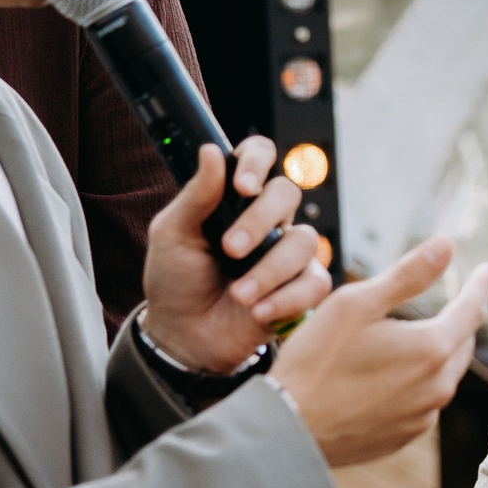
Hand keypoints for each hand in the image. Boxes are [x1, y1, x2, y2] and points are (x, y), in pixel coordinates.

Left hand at [141, 139, 329, 372]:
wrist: (182, 335)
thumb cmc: (175, 279)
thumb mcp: (172, 235)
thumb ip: (195, 196)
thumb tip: (210, 151)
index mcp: (234, 197)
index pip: (260, 156)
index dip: (257, 162)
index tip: (242, 186)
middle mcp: (266, 218)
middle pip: (287, 193)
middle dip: (260, 220)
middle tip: (230, 248)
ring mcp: (286, 252)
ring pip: (305, 241)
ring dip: (270, 269)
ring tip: (239, 294)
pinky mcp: (300, 289)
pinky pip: (315, 283)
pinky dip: (287, 298)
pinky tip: (258, 310)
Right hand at [269, 237, 487, 467]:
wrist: (288, 428)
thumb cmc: (317, 360)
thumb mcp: (357, 303)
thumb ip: (408, 274)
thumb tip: (447, 245)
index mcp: (431, 349)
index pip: (470, 310)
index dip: (479, 286)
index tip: (487, 270)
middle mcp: (436, 388)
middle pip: (461, 345)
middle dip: (461, 321)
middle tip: (457, 302)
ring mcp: (421, 418)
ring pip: (443, 376)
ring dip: (438, 354)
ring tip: (421, 337)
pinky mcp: (402, 438)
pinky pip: (423, 403)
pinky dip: (418, 383)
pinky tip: (394, 376)